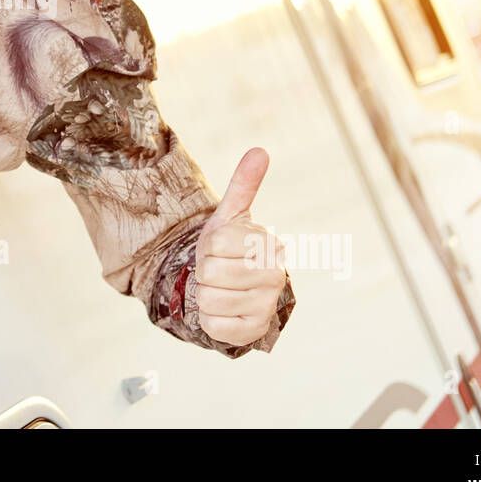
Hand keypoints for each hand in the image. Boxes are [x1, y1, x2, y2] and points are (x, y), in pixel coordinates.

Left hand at [194, 148, 287, 347]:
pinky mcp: (253, 332)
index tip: (219, 250)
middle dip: (205, 271)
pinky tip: (224, 310)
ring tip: (221, 289)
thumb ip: (244, 184)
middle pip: (211, 273)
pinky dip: (209, 319)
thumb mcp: (231, 216)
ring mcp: (266, 306)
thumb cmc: (229, 249)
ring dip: (206, 294)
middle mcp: (275, 275)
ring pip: (209, 299)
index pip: (216, 243)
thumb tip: (259, 150)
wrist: (233, 288)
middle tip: (218, 271)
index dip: (208, 247)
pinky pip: (213, 326)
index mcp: (269, 244)